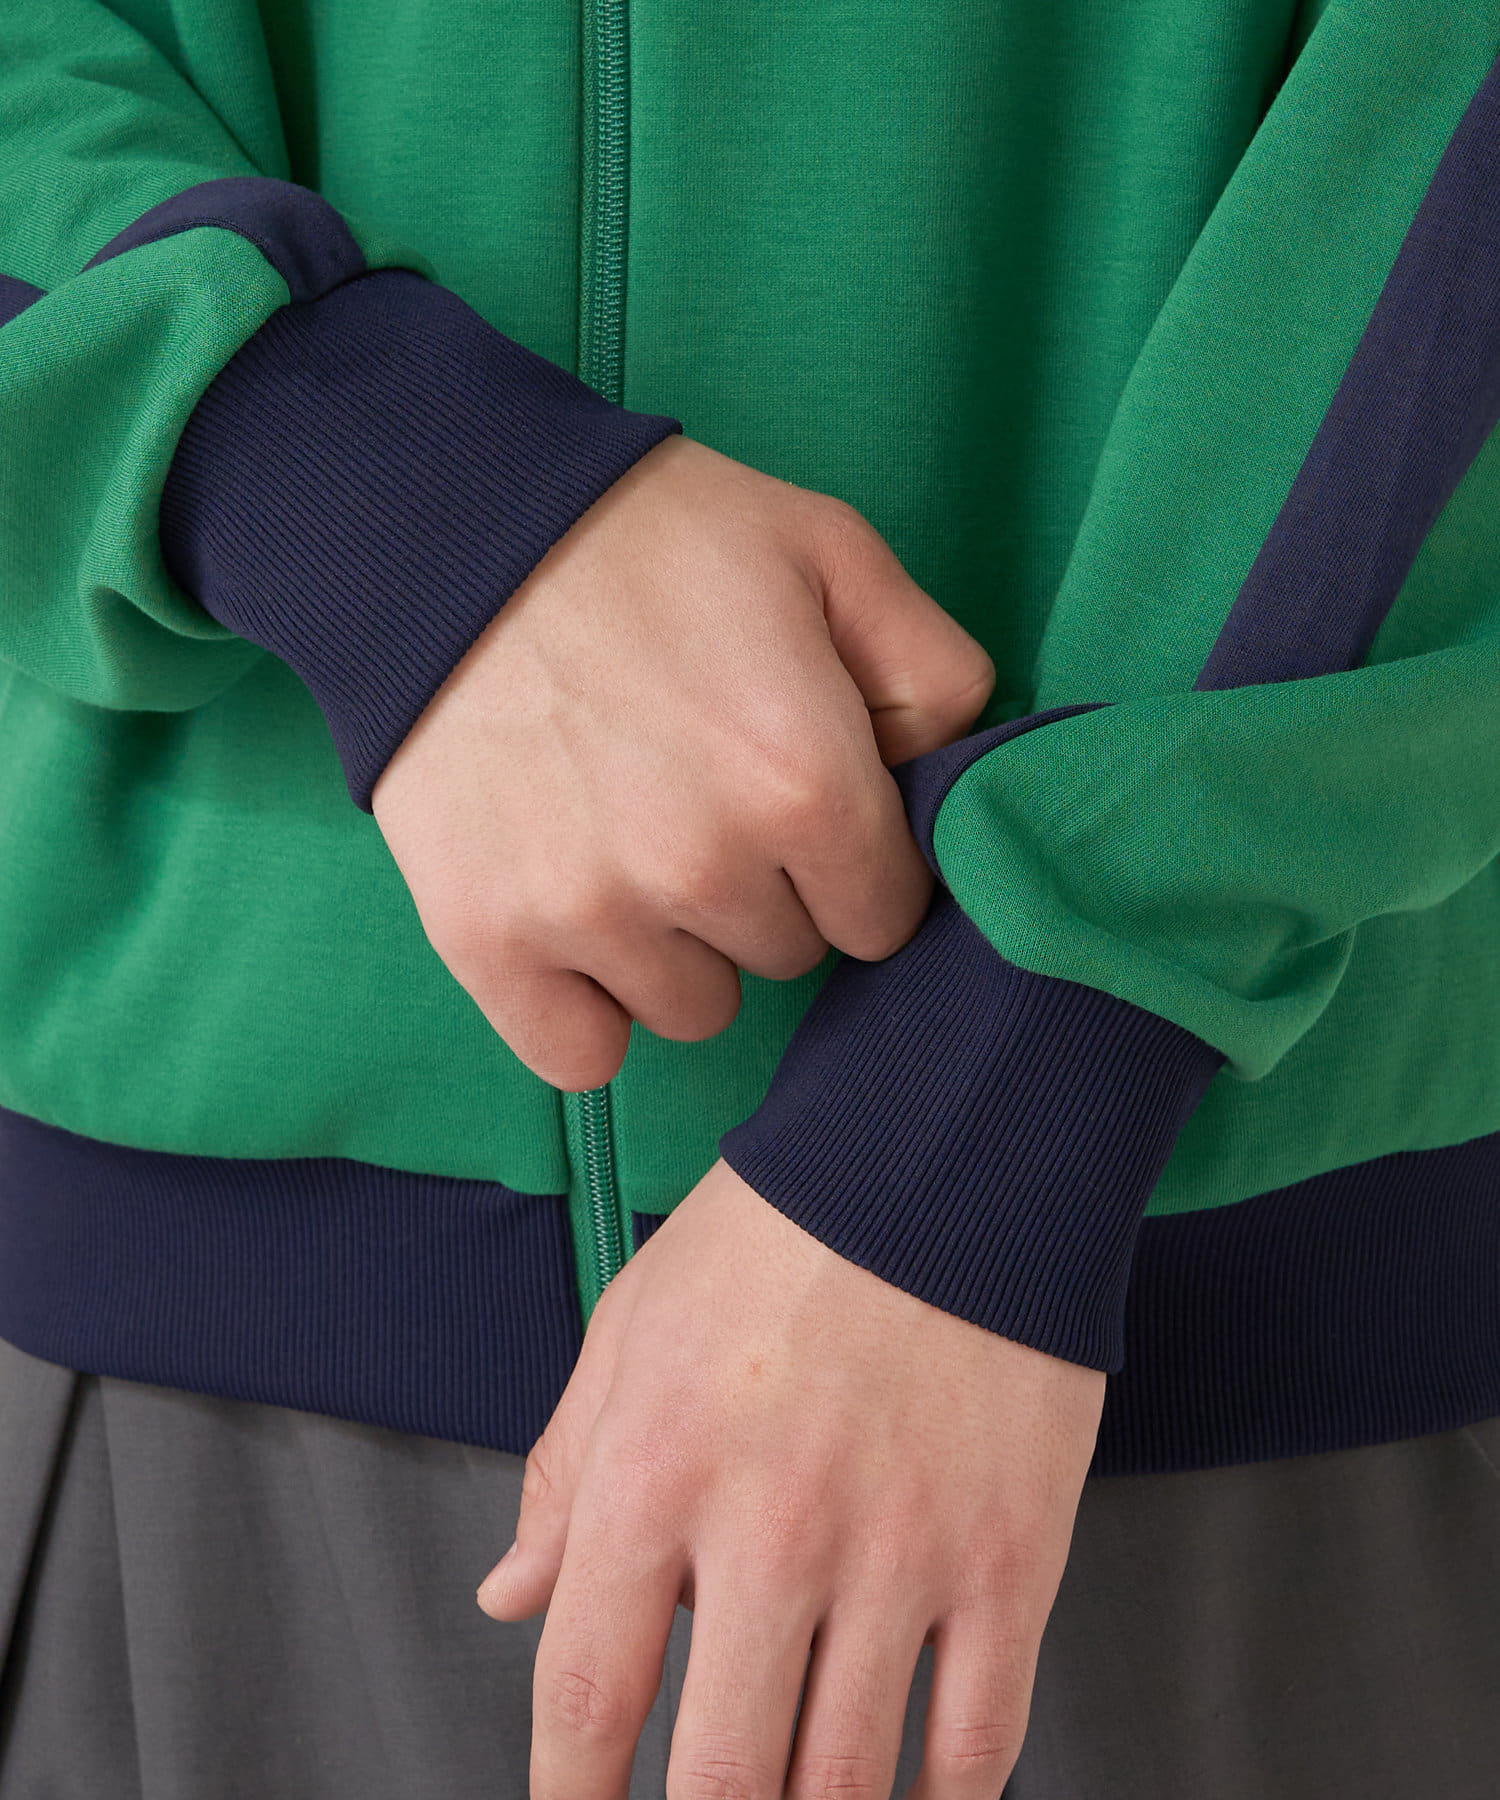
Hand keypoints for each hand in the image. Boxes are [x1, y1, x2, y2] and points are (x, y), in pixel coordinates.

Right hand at [371, 435, 994, 1088]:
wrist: (453, 527)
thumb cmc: (654, 536)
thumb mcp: (832, 553)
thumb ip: (936, 677)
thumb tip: (953, 788)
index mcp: (806, 783)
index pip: (884, 917)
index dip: (854, 863)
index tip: (805, 808)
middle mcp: (703, 867)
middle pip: (790, 956)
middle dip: (769, 891)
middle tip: (703, 793)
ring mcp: (588, 914)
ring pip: (693, 1007)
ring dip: (681, 947)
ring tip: (631, 838)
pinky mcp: (487, 941)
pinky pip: (578, 1054)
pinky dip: (586, 1008)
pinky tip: (577, 922)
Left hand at [477, 1159, 1104, 1799]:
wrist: (950, 1151)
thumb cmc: (783, 1231)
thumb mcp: (633, 1324)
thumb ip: (562, 1473)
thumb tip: (511, 1594)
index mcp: (657, 1468)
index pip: (584, 1699)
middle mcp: (772, 1527)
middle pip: (720, 1784)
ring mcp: (899, 1550)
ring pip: (848, 1786)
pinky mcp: (1008, 1554)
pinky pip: (979, 1737)